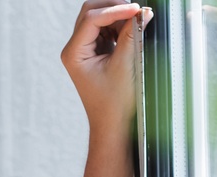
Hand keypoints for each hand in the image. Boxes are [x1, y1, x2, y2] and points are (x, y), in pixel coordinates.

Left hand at [61, 1, 149, 132]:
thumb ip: (132, 35)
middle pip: (91, 12)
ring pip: (99, 18)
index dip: (115, 10)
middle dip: (114, 8)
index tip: (136, 9)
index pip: (92, 19)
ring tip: (137, 24)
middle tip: (137, 10)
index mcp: (74, 54)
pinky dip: (119, 26)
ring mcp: (84, 49)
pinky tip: (132, 31)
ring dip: (118, 17)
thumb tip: (142, 12)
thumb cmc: (114, 103)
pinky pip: (106, 29)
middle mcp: (74, 49)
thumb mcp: (125, 65)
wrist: (112, 125)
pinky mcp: (95, 51)